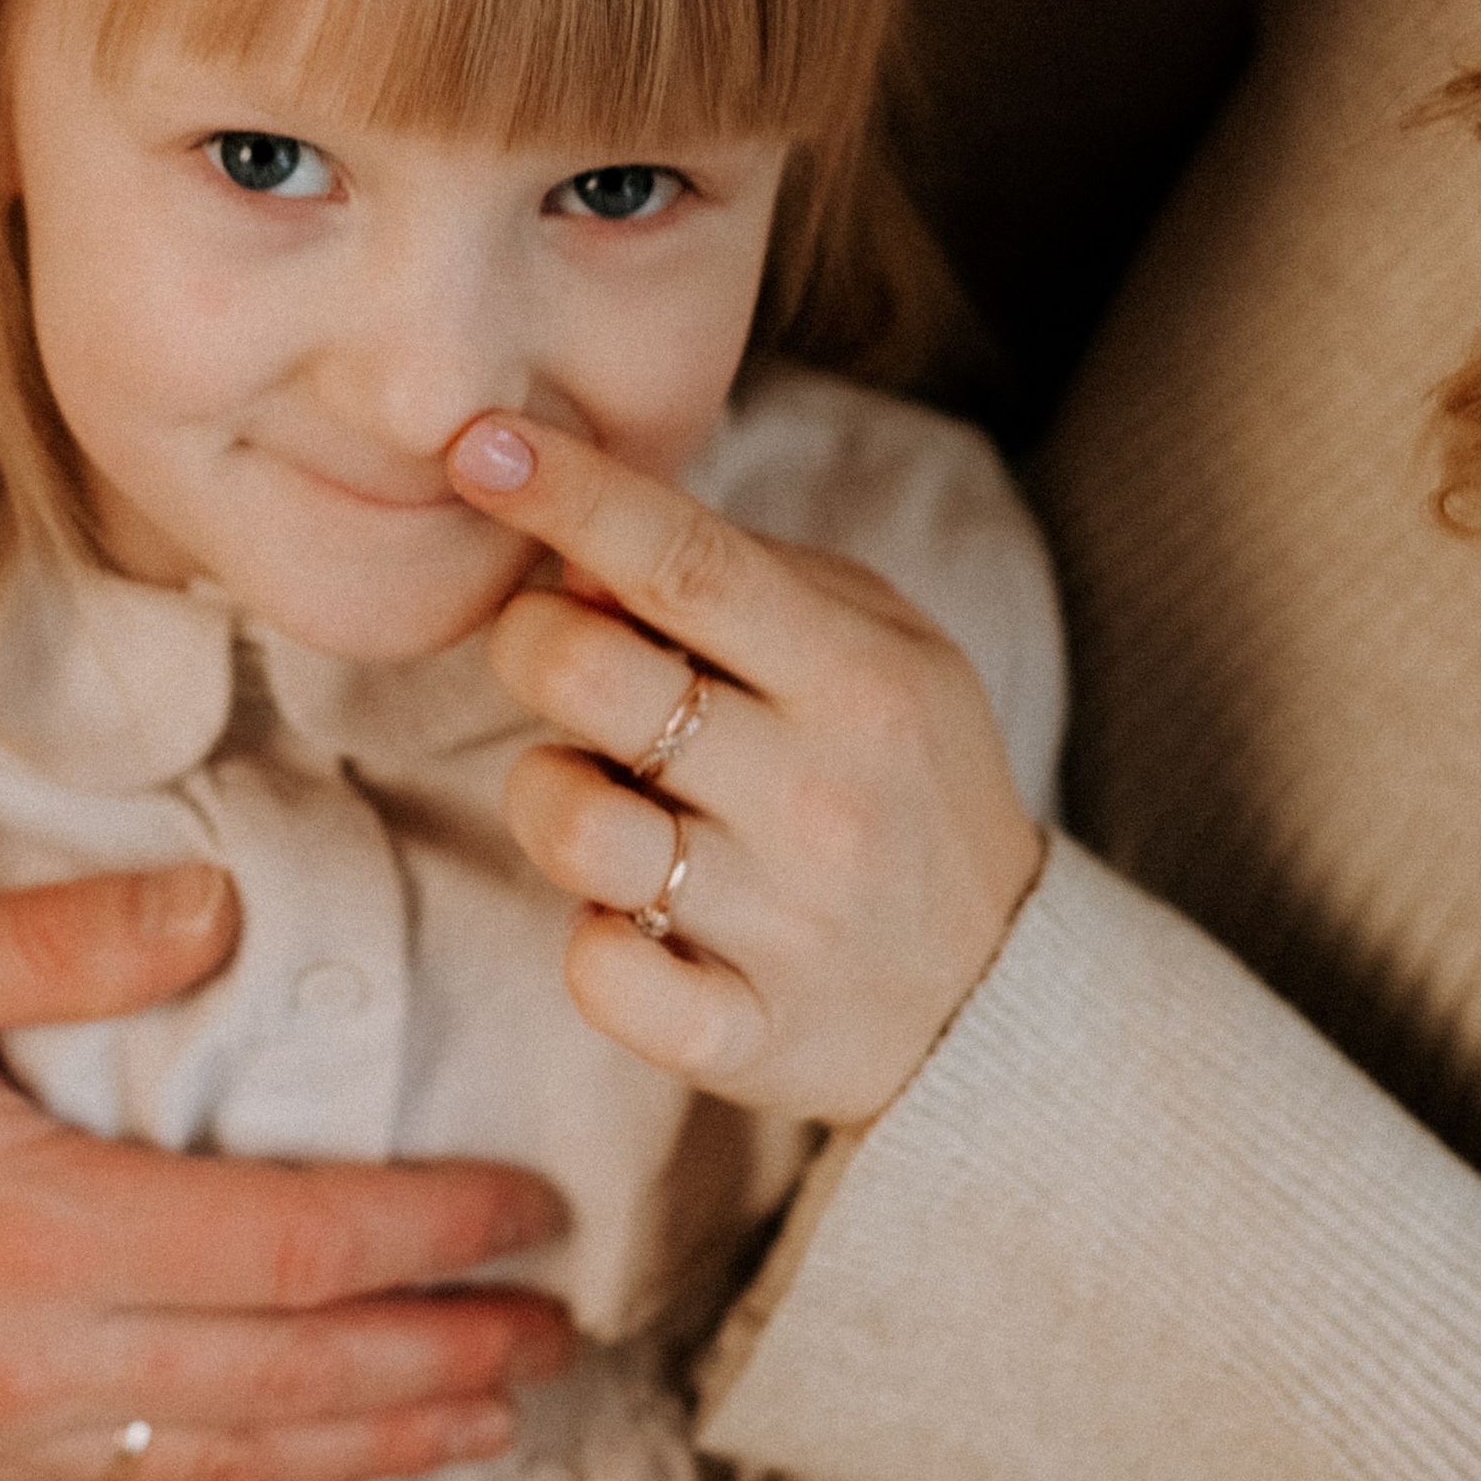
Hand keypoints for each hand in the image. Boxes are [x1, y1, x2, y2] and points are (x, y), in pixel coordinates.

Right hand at [0, 866, 573, 1480]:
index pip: (289, 1250)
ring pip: (224, 1477)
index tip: (532, 1209)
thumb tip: (224, 910)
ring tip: (488, 1424)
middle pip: (288, 1385)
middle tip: (565, 1331)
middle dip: (444, 1360)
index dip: (431, 1236)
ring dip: (373, 1454)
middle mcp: (17, 1365)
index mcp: (23, 1227)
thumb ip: (65, 941)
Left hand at [447, 416, 1042, 1124]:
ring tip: (596, 793)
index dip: (570, 495)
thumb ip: (736, 577)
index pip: (688, 563)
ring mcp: (785, 925)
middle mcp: (821, 795)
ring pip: (575, 825)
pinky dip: (587, 944)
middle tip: (554, 656)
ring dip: (545, 794)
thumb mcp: (871, 645)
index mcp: (855, 677)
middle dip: (530, 642)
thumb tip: (580, 552)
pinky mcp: (749, 1035)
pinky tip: (621, 917)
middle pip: (595, 678)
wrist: (1003, 994)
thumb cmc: (903, 779)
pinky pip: (604, 978)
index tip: (477, 445)